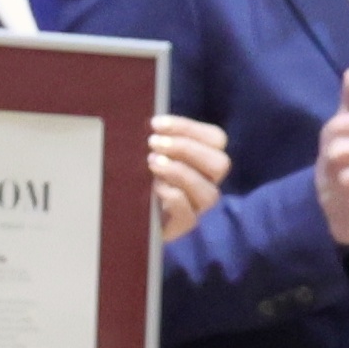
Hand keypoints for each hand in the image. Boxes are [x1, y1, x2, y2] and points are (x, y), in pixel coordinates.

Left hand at [148, 111, 229, 239]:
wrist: (128, 211)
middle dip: (187, 149)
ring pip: (208, 192)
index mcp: (206, 158)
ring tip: (151, 163)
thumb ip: (158, 137)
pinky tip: (153, 187)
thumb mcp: (150, 151)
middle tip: (154, 143)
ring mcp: (198, 206)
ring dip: (179, 172)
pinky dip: (172, 196)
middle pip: (220, 164)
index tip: (156, 124)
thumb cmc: (141, 174)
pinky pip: (188, 214)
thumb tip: (152, 122)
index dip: (188, 128)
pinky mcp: (184, 225)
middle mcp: (209, 182)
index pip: (215, 139)